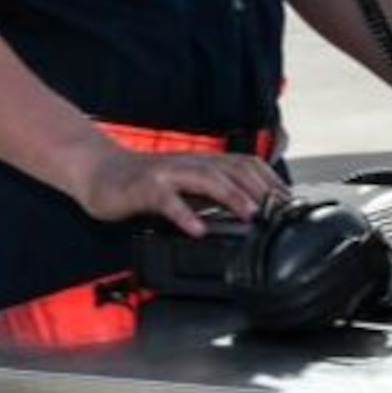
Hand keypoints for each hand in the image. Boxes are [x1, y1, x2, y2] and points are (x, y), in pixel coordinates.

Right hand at [76, 146, 288, 237]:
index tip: (289, 203)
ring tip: (250, 214)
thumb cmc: (146, 183)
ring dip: (232, 196)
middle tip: (278, 212)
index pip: (246, 165)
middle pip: (233, 169)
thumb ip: (214, 194)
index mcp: (203, 163)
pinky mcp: (146, 186)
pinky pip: (168, 200)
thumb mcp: (186, 186)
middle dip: (260, 189)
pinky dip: (185, 214)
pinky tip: (197, 229)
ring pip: (206, 179)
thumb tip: (250, 208)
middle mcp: (190, 163)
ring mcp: (168, 172)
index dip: (270, 181)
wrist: (101, 173)